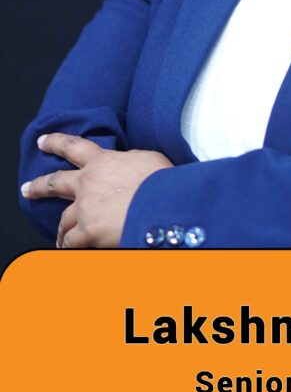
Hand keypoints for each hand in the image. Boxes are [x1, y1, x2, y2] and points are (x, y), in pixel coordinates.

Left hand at [21, 133, 173, 247]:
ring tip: (58, 237)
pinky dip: (69, 246)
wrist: (160, 201)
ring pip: (63, 219)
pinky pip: (72, 242)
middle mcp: (88, 182)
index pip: (73, 146)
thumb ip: (130, 160)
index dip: (55, 142)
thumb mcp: (147, 158)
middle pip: (55, 183)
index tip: (42, 141)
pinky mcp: (88, 231)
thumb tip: (129, 163)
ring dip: (60, 229)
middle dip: (38, 186)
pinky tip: (69, 250)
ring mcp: (85, 208)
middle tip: (27, 189)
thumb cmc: (161, 179)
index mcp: (102, 161)